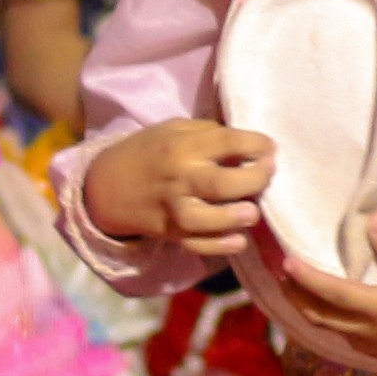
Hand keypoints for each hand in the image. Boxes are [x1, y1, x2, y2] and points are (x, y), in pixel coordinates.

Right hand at [79, 119, 275, 256]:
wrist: (106, 186)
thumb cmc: (147, 152)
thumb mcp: (173, 129)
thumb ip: (208, 134)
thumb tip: (248, 144)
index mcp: (181, 146)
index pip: (227, 142)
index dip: (256, 143)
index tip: (271, 147)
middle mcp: (179, 178)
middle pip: (222, 183)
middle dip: (256, 179)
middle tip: (268, 173)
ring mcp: (173, 208)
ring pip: (207, 219)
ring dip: (236, 217)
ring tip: (252, 211)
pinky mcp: (170, 232)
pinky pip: (197, 244)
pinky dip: (219, 246)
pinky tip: (238, 239)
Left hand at [276, 214, 376, 375]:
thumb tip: (371, 220)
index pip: (332, 293)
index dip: (306, 278)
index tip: (286, 262)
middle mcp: (370, 333)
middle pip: (322, 315)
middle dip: (297, 296)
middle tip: (281, 275)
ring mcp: (375, 347)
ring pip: (331, 329)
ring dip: (310, 309)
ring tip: (296, 289)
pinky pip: (345, 337)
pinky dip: (328, 321)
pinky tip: (329, 309)